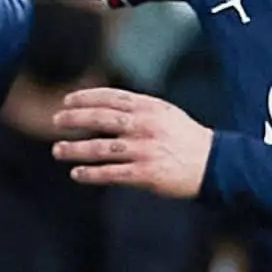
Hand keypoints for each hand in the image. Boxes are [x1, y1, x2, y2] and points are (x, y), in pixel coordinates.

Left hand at [51, 88, 212, 197]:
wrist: (215, 163)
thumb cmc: (187, 138)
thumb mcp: (165, 113)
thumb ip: (138, 109)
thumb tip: (105, 107)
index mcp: (149, 107)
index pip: (110, 97)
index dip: (85, 98)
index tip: (67, 100)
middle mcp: (144, 126)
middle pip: (100, 118)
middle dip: (74, 119)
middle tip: (56, 121)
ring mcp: (144, 150)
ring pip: (101, 147)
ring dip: (75, 149)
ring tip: (58, 150)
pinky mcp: (145, 174)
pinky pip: (111, 173)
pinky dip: (91, 173)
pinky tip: (77, 174)